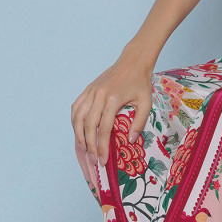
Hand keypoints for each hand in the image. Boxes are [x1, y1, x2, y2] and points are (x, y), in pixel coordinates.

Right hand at [71, 44, 153, 165]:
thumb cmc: (141, 83)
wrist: (133, 62)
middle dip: (90, 145)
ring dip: (78, 135)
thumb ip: (139, 123)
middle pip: (88, 125)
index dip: (102, 146)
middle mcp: (98, 96)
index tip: (103, 160)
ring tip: (84, 149)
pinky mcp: (88, 89)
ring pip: (78, 117)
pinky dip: (74, 120)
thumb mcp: (146, 103)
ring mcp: (91, 91)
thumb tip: (130, 141)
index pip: (104, 128)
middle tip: (94, 159)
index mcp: (113, 99)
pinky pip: (76, 107)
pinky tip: (78, 131)